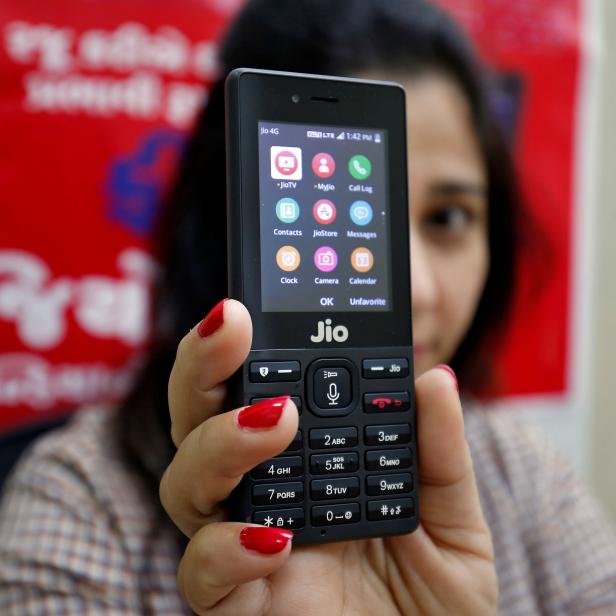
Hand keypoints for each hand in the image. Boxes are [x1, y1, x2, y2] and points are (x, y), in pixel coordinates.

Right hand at [160, 299, 497, 614]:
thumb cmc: (431, 602)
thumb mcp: (450, 519)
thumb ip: (438, 453)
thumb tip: (434, 378)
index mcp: (304, 459)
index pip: (256, 388)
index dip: (247, 345)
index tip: (258, 304)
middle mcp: (261, 490)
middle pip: (200, 416)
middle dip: (204, 364)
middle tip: (233, 324)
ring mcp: (242, 542)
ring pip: (186, 480)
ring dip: (221, 440)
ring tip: (276, 421)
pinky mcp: (236, 603)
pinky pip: (201, 570)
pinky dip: (227, 546)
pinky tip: (273, 537)